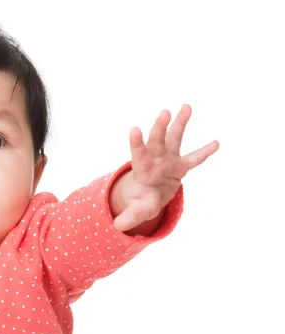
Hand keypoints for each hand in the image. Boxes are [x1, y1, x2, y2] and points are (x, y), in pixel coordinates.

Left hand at [112, 104, 218, 231]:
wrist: (149, 195)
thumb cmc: (141, 200)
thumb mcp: (136, 209)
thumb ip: (129, 216)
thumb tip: (117, 226)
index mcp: (143, 169)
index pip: (139, 154)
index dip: (137, 143)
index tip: (134, 129)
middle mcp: (155, 160)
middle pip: (157, 142)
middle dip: (160, 128)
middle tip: (164, 113)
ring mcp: (168, 160)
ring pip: (174, 140)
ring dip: (179, 124)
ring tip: (185, 106)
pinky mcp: (180, 166)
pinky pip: (194, 159)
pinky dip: (204, 152)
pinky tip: (216, 143)